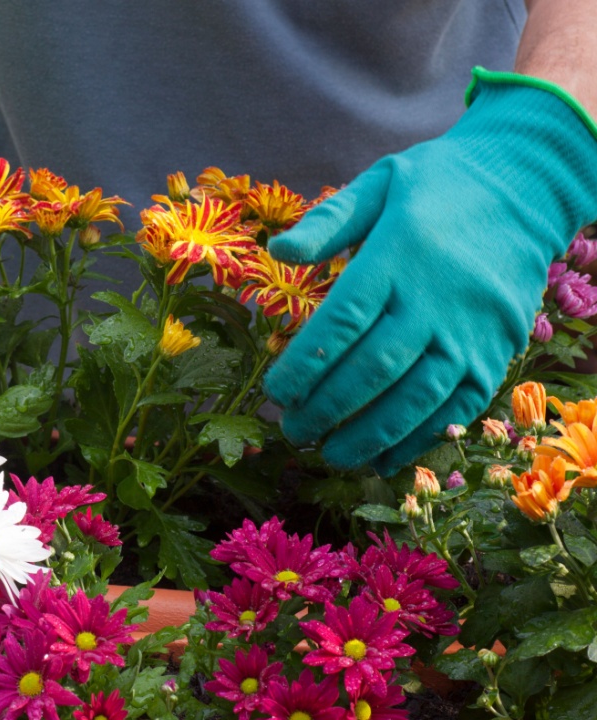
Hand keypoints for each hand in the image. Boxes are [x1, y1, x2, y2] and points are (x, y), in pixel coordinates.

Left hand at [264, 69, 596, 474]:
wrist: (526, 186)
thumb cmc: (436, 187)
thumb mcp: (379, 183)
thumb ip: (328, 221)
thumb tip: (278, 251)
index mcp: (399, 253)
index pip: (343, 320)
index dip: (306, 363)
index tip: (276, 392)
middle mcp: (438, 297)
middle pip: (376, 367)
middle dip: (329, 408)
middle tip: (292, 430)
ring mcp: (473, 329)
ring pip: (418, 396)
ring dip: (371, 434)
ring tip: (331, 454)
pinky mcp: (499, 350)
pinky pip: (460, 405)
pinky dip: (421, 437)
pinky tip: (385, 457)